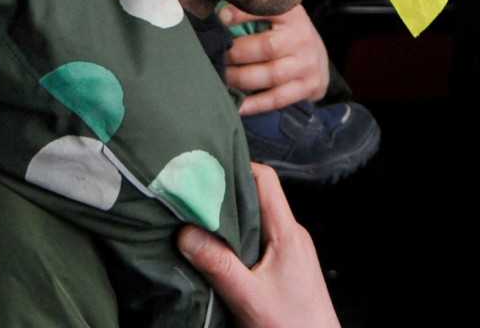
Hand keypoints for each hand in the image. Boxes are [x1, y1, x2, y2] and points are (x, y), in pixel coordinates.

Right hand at [176, 163, 340, 327]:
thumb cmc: (293, 327)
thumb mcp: (250, 299)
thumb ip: (219, 266)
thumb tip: (185, 233)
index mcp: (288, 233)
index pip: (265, 179)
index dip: (236, 167)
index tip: (204, 171)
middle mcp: (290, 235)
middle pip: (256, 197)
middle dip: (223, 195)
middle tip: (189, 196)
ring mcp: (288, 251)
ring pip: (254, 221)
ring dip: (227, 221)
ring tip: (195, 222)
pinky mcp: (283, 267)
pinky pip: (256, 241)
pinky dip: (234, 240)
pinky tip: (214, 251)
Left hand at [222, 3, 331, 115]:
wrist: (318, 58)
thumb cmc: (286, 33)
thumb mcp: (276, 14)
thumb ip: (252, 12)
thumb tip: (218, 14)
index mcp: (292, 14)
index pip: (267, 10)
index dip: (242, 14)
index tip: (220, 19)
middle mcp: (302, 38)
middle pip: (268, 47)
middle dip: (237, 53)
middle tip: (215, 57)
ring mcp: (307, 64)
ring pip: (272, 75)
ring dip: (242, 79)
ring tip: (221, 78)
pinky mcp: (307, 86)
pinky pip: (278, 98)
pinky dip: (255, 104)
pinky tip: (237, 106)